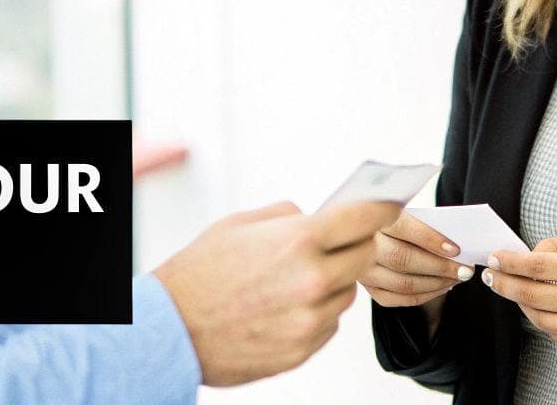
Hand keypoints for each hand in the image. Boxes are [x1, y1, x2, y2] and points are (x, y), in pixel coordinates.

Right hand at [154, 199, 401, 385]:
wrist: (168, 330)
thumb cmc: (197, 275)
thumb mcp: (239, 225)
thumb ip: (287, 216)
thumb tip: (316, 216)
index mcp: (298, 241)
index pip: (365, 218)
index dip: (381, 208)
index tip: (388, 205)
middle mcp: (311, 280)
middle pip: (365, 256)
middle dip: (353, 247)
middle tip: (332, 245)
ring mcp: (308, 320)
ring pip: (346, 294)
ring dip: (331, 284)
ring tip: (291, 282)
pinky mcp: (302, 351)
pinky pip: (328, 326)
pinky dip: (315, 314)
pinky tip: (283, 309)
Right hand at [359, 210, 474, 306]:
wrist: (366, 228)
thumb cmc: (393, 216)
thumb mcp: (402, 210)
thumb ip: (423, 223)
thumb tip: (454, 244)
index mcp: (371, 216)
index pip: (403, 229)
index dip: (431, 240)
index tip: (456, 249)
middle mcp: (361, 245)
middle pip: (403, 260)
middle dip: (440, 267)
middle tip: (465, 269)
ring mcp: (361, 270)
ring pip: (402, 283)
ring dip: (436, 283)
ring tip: (458, 278)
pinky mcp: (368, 288)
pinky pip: (397, 299)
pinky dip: (424, 295)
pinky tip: (442, 287)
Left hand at [482, 230, 556, 361]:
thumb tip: (531, 255)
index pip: (539, 267)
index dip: (511, 263)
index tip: (496, 259)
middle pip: (534, 297)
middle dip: (507, 285)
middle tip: (494, 277)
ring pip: (543, 321)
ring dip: (523, 305)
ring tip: (516, 291)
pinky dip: (547, 322)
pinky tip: (543, 309)